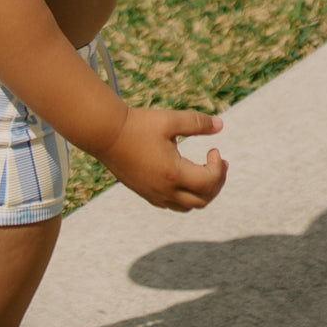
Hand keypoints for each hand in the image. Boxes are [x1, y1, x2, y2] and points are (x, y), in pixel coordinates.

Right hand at [98, 108, 227, 211]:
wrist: (105, 133)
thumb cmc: (137, 124)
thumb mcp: (169, 120)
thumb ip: (196, 123)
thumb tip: (221, 125)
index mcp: (173, 173)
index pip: (209, 182)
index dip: (218, 167)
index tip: (213, 149)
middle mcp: (165, 190)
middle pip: (203, 200)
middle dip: (216, 182)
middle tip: (217, 163)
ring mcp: (153, 194)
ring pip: (188, 207)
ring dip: (202, 193)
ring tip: (204, 172)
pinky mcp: (144, 193)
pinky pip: (172, 205)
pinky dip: (185, 197)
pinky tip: (182, 177)